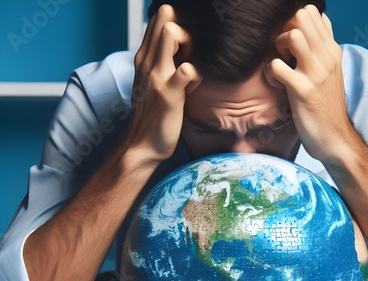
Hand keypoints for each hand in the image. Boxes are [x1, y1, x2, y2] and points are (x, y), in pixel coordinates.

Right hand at [124, 5, 201, 164]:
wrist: (142, 146)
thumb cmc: (151, 117)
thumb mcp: (150, 85)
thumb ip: (159, 66)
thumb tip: (177, 54)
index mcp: (143, 58)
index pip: (158, 21)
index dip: (177, 26)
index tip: (185, 50)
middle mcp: (147, 61)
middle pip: (164, 18)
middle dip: (184, 28)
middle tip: (191, 55)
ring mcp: (157, 76)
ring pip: (171, 33)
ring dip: (190, 44)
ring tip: (191, 68)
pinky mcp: (169, 93)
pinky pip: (188, 69)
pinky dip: (197, 74)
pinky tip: (194, 88)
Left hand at [265, 6, 352, 164]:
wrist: (335, 138)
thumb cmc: (327, 107)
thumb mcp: (332, 73)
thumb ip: (324, 47)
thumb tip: (321, 20)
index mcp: (332, 51)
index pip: (314, 14)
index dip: (295, 23)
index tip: (291, 45)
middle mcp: (326, 57)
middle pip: (303, 16)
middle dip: (285, 30)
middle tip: (283, 53)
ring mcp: (315, 73)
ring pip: (293, 35)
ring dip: (278, 47)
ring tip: (280, 65)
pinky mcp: (302, 91)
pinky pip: (277, 66)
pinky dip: (270, 73)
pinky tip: (276, 84)